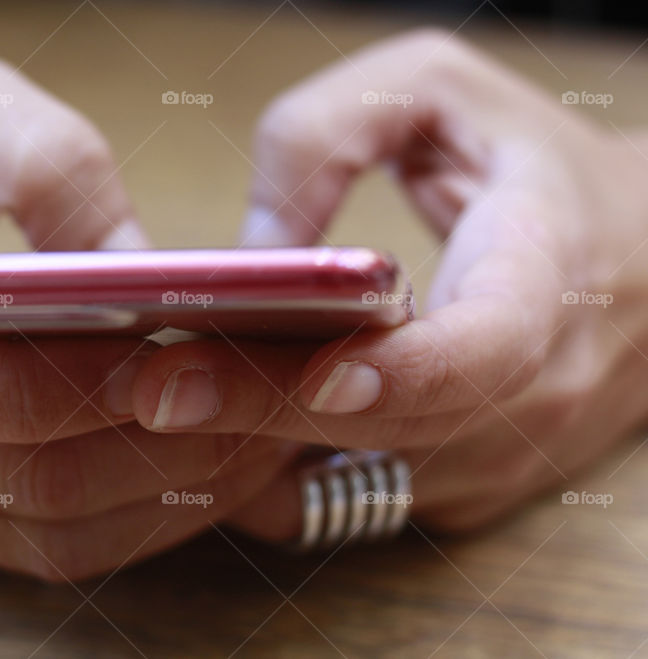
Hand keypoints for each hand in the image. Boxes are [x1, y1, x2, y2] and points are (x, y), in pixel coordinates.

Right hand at [0, 47, 296, 579]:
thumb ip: (40, 162)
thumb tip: (138, 264)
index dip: (54, 380)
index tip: (170, 347)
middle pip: (17, 477)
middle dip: (154, 440)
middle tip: (265, 389)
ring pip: (53, 532)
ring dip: (172, 488)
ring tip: (267, 426)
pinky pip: (59, 545)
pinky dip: (151, 513)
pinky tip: (217, 458)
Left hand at [127, 30, 647, 537]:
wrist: (636, 260)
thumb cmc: (529, 162)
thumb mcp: (435, 92)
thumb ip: (330, 134)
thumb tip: (253, 249)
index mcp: (544, 277)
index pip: (486, 347)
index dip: (400, 368)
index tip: (312, 369)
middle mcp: (534, 390)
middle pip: (394, 425)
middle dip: (266, 409)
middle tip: (153, 385)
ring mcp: (500, 455)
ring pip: (368, 478)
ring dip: (264, 448)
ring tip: (172, 398)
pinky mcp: (462, 488)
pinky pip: (358, 499)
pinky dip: (285, 471)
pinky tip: (226, 424)